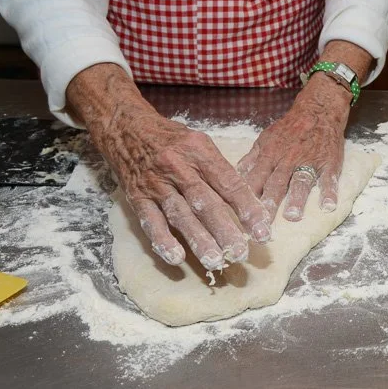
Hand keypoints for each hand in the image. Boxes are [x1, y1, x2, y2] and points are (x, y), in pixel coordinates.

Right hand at [68, 65, 269, 269]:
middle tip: (241, 253)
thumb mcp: (199, 143)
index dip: (248, 208)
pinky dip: (163, 240)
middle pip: (205, 203)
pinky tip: (176, 258)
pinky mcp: (137, 196)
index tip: (263, 231)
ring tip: (216, 261)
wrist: (124, 126)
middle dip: (225, 230)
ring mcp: (156, 183)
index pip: (229, 183)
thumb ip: (220, 170)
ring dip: (199, 240)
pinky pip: (150, 221)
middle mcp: (177, 167)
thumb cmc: (171, 138)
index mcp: (199, 151)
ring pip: (180, 215)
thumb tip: (247, 201)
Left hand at [237, 74, 350, 221]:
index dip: (247, 198)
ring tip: (292, 216)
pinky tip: (328, 206)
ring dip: (296, 199)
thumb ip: (251, 159)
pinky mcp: (328, 162)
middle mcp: (287, 160)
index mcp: (269, 155)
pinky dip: (329, 192)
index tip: (241, 218)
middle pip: (276, 184)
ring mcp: (309, 161)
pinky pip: (329, 179)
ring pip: (300, 181)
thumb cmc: (290, 128)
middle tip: (263, 225)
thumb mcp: (265, 139)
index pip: (255, 179)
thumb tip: (236, 177)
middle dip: (268, 204)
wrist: (318, 110)